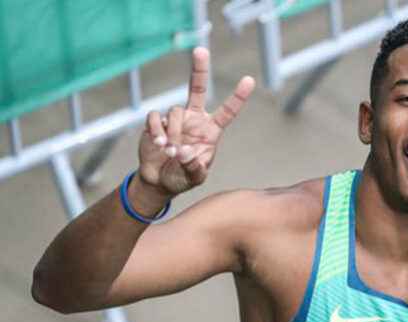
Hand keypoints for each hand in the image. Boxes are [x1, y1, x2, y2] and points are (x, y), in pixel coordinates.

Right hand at [138, 47, 254, 195]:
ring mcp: (175, 119)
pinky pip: (154, 117)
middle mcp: (194, 119)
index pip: (227, 111)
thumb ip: (193, 166)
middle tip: (201, 50)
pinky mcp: (155, 122)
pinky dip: (156, 130)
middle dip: (199, 69)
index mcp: (211, 130)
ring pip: (174, 112)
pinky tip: (158, 144)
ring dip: (171, 132)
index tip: (249, 80)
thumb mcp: (195, 177)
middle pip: (196, 88)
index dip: (238, 96)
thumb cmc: (183, 177)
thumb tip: (183, 150)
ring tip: (169, 151)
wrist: (160, 181)